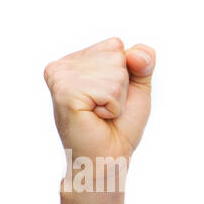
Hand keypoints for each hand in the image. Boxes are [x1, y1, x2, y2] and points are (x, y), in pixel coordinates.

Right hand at [44, 37, 154, 182]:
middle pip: (117, 56)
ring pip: (115, 72)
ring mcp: (61, 77)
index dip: (127, 75)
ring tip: (100, 114)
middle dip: (122, 87)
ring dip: (117, 99)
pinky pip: (109, 89)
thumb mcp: (137, 87)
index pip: (116, 45)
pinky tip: (95, 117)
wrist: (107, 158)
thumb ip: (143, 62)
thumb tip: (136, 54)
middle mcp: (63, 65)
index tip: (111, 97)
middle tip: (106, 109)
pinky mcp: (65, 91)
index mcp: (76, 60)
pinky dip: (112, 107)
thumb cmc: (120, 126)